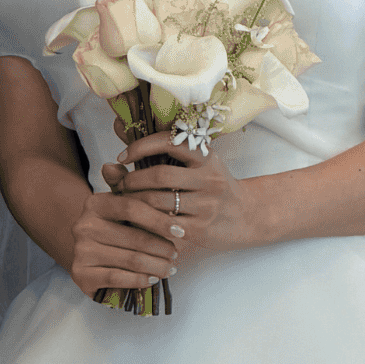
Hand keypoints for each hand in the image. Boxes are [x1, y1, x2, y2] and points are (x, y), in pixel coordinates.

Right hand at [67, 184, 182, 301]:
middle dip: (162, 248)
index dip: (159, 220)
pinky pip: (118, 278)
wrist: (88, 259)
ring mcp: (80, 251)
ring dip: (156, 266)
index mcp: (94, 204)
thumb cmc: (113, 231)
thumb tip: (111, 165)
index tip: (180, 231)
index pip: (132, 208)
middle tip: (176, 254)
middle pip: (135, 237)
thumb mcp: (119, 208)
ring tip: (169, 268)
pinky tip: (153, 279)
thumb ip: (123, 186)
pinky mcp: (80, 274)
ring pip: (131, 260)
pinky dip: (140, 280)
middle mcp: (83, 225)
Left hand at [101, 132, 253, 262]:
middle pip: (159, 176)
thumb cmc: (212, 186)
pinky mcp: (201, 228)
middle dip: (132, 181)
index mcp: (205, 156)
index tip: (123, 156)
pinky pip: (163, 224)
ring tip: (126, 201)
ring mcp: (206, 204)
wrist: (247, 216)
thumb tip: (117, 135)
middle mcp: (208, 178)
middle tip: (121, 185)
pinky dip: (146, 222)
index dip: (140, 147)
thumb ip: (156, 152)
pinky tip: (139, 220)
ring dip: (135, 202)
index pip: (168, 142)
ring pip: (158, 202)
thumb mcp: (194, 164)